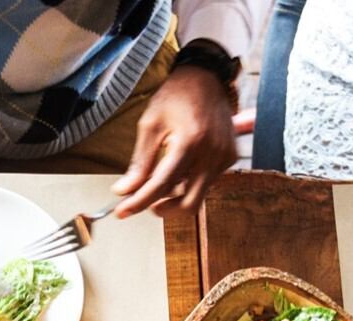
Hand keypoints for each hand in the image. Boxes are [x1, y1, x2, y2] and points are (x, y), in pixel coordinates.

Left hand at [112, 66, 235, 217]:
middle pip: (188, 203)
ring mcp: (224, 157)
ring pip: (198, 195)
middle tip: (148, 203)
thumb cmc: (177, 95)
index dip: (139, 202)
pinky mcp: (230, 158)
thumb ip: (140, 161)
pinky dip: (190, 182)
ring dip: (177, 195)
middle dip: (165, 209)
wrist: (206, 77)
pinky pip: (207, 182)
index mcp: (190, 141)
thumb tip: (124, 190)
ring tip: (162, 178)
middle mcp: (211, 153)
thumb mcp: (151, 125)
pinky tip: (181, 166)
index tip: (123, 211)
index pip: (162, 185)